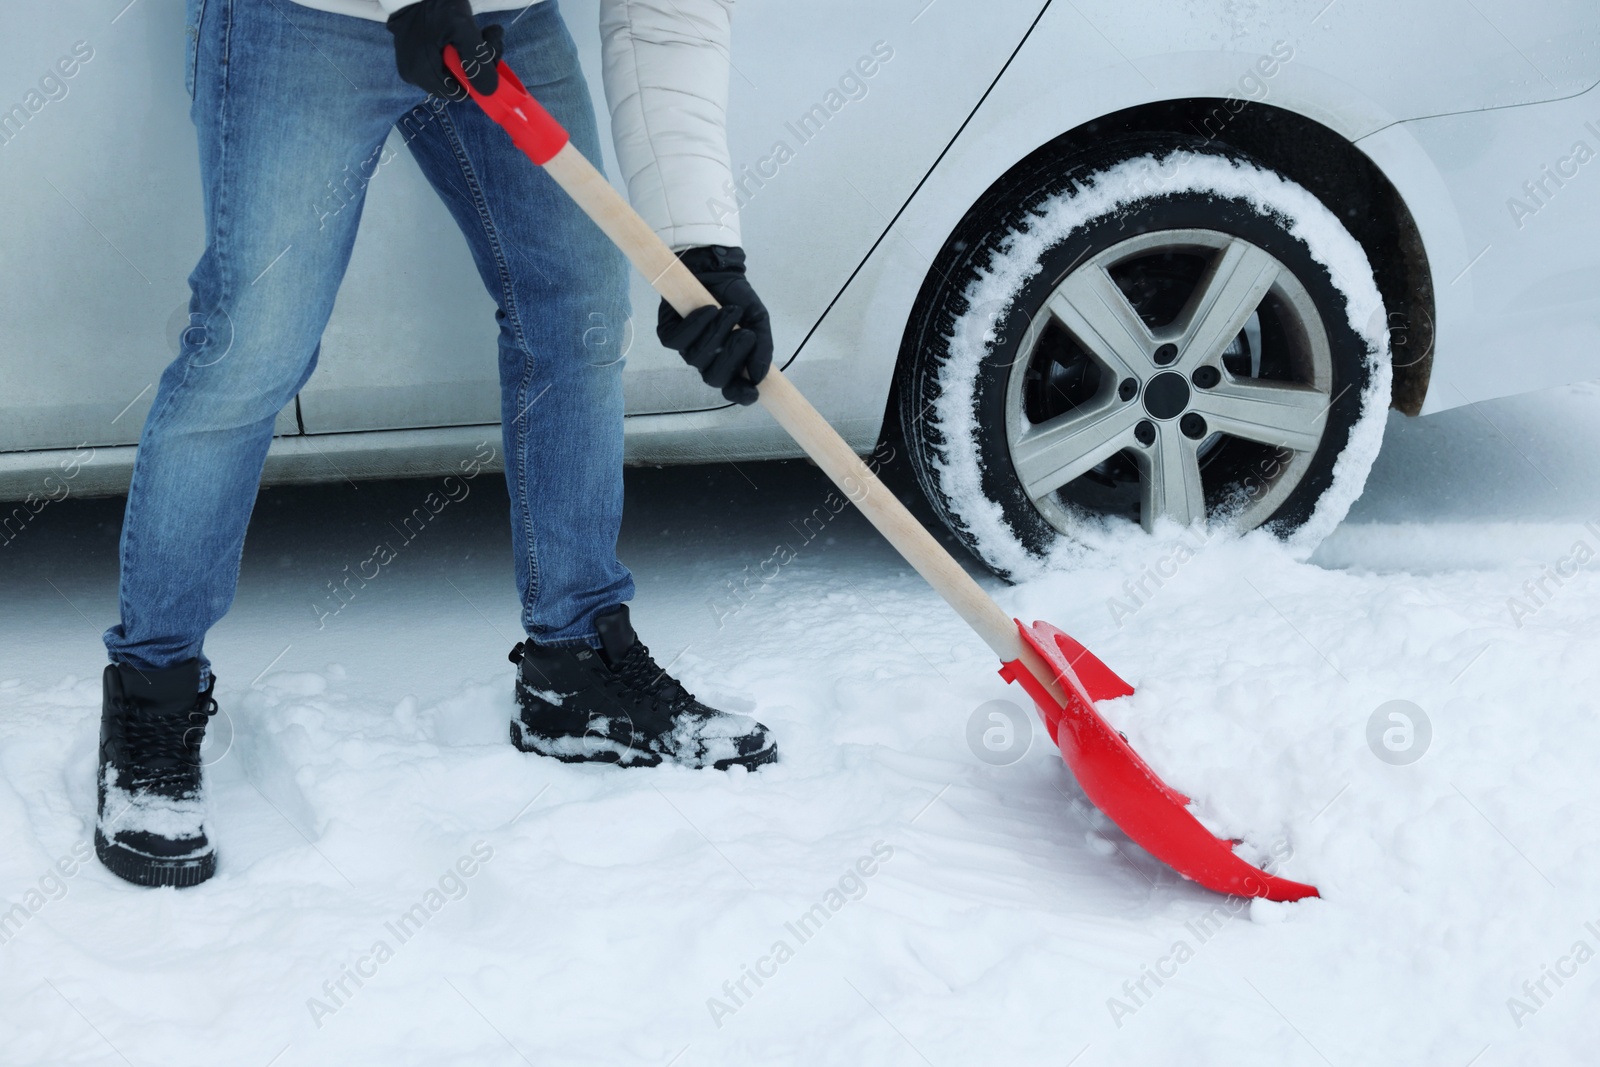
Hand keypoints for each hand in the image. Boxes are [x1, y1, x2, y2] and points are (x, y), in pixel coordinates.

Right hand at [387, 0, 502, 99]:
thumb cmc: (438, 4)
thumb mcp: (464, 30)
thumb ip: (477, 62)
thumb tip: (489, 92)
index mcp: (423, 73)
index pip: (460, 93)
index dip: (479, 79)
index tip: (488, 53)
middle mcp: (414, 75)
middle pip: (457, 83)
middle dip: (478, 64)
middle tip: (488, 37)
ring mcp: (412, 65)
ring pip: (452, 73)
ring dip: (472, 56)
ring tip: (481, 32)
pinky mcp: (414, 55)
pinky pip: (442, 63)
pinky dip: (458, 51)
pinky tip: (465, 35)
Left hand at [657, 246, 773, 405]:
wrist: (717, 269)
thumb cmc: (737, 298)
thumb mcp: (758, 321)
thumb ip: (763, 348)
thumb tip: (759, 376)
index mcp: (730, 362)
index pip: (733, 390)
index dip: (740, 395)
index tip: (752, 390)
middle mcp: (707, 360)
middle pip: (714, 379)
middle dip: (731, 357)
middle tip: (746, 333)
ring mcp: (687, 349)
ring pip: (697, 359)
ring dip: (717, 333)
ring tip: (730, 311)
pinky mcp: (668, 333)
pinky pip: (677, 342)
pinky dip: (695, 325)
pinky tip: (708, 310)